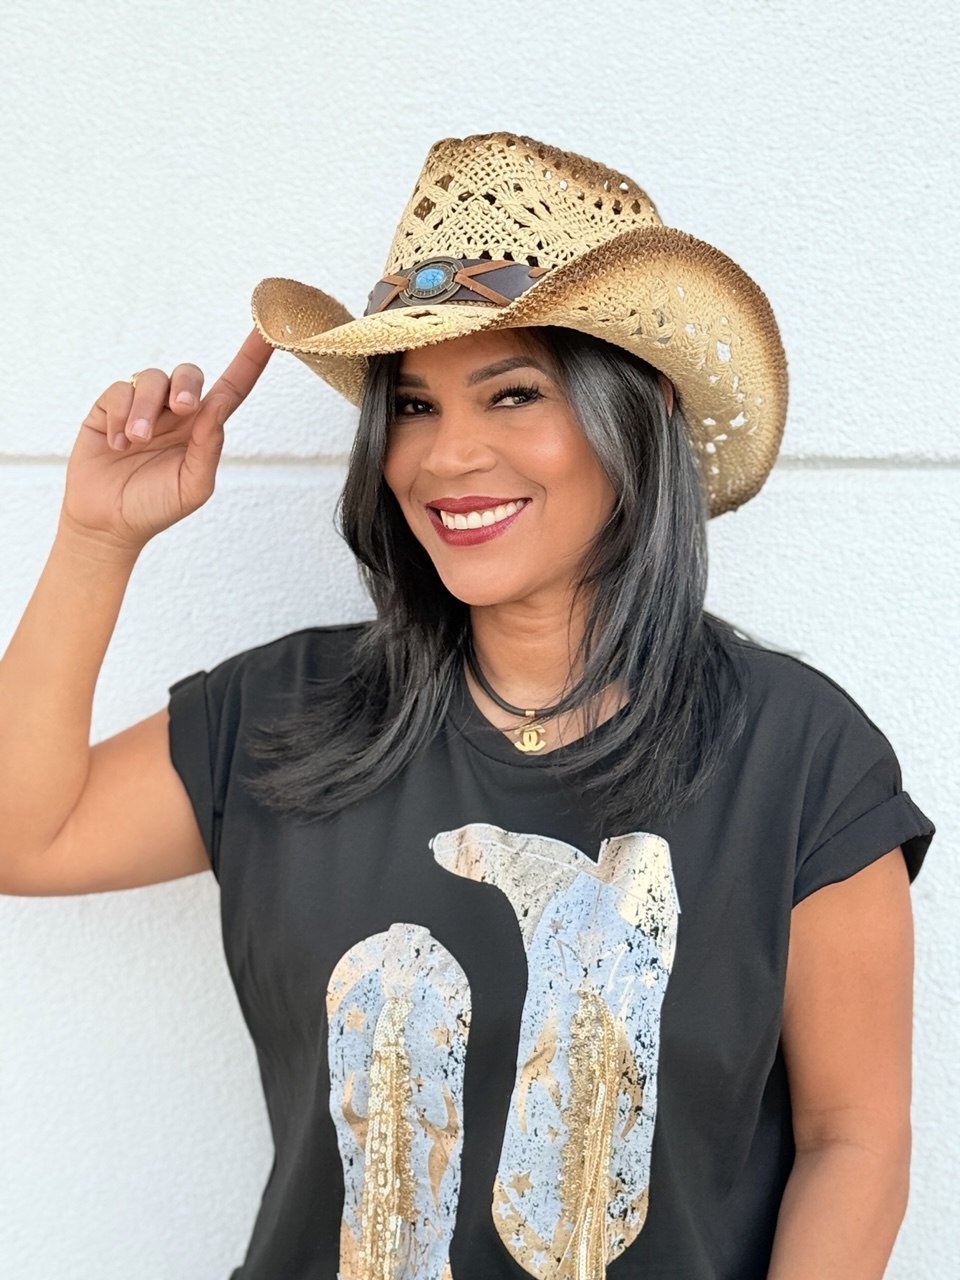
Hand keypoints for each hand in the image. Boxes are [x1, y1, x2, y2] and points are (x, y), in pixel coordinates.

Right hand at [59, 328, 273, 554]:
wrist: (108, 522)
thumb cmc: (155, 506)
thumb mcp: (193, 485)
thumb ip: (209, 447)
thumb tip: (219, 405)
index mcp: (204, 428)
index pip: (233, 386)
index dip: (252, 358)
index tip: (269, 331)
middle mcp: (175, 412)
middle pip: (189, 374)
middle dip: (186, 385)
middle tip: (181, 410)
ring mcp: (143, 407)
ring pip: (151, 378)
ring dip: (145, 410)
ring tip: (136, 442)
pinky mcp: (109, 408)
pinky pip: (119, 391)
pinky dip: (119, 417)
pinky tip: (117, 445)